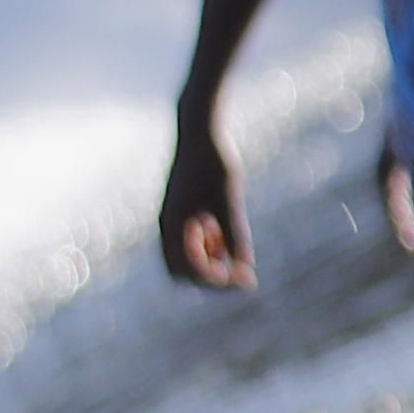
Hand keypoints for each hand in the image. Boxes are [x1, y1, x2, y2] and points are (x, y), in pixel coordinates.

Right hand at [162, 112, 251, 291]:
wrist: (200, 131)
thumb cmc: (215, 162)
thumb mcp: (230, 199)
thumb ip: (235, 233)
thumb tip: (245, 266)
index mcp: (175, 225)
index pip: (191, 271)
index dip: (218, 281)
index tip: (245, 279)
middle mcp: (168, 226)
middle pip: (183, 272)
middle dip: (212, 278)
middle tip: (242, 276)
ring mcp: (172, 220)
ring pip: (186, 259)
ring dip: (210, 261)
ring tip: (233, 248)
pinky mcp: (180, 212)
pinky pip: (190, 243)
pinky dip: (208, 246)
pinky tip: (224, 233)